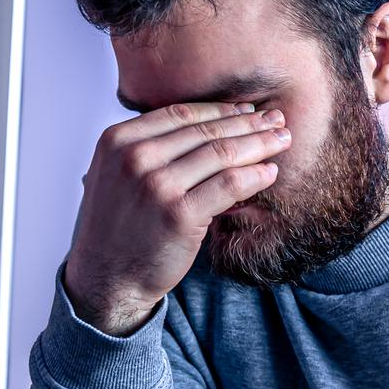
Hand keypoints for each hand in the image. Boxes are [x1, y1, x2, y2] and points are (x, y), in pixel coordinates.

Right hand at [64, 101, 292, 334]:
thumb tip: (201, 125)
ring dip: (258, 144)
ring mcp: (157, 185)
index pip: (181, 114)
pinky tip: (270, 172)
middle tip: (276, 119)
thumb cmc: (117, 229)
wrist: (106, 279)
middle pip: (205, 131)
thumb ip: (147, 148)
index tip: (246, 111)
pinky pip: (229, 185)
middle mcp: (135, 158)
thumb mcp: (117, 175)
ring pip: (221, 153)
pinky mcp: (179, 214)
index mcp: (118, 140)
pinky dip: (254, 176)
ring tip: (282, 140)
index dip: (220, 110)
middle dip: (247, 123)